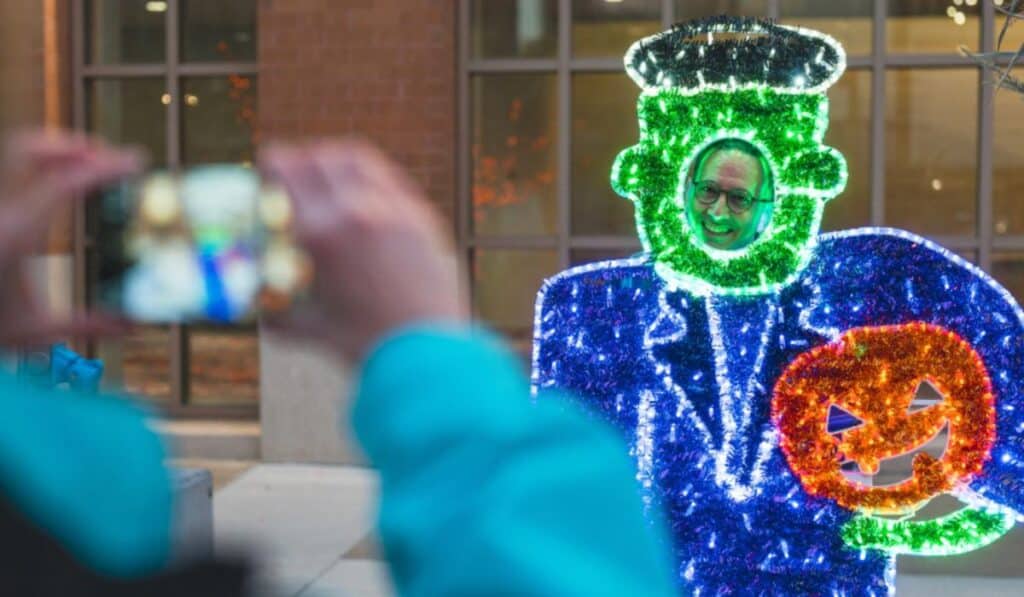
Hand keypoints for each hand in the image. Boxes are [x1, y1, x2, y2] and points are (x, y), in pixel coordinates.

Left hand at [0, 130, 140, 346]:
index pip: (64, 183)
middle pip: (31, 149)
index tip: (134, 161)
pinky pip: (10, 176)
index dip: (104, 167)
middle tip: (107, 156)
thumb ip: (88, 324)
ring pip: (14, 153)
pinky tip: (58, 184)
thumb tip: (134, 325)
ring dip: (53, 151)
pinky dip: (37, 168)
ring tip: (86, 164)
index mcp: (14, 236)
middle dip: (73, 145)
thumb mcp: (35, 331)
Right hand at [260, 139, 466, 361]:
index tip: (266, 166)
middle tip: (294, 169)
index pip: (287, 171)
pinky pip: (390, 179)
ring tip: (328, 169)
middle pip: (320, 157)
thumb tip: (259, 314)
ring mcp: (393, 208)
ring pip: (357, 159)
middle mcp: (355, 209)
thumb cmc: (366, 344)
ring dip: (335, 158)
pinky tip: (366, 190)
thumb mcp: (312, 329)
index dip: (271, 163)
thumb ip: (280, 317)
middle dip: (301, 158)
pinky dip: (370, 175)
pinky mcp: (420, 217)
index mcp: (320, 232)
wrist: (426, 350)